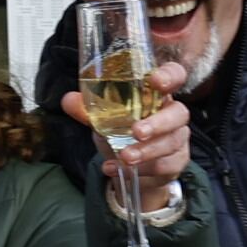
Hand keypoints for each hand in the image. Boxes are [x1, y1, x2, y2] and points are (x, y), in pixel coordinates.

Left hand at [57, 65, 193, 218]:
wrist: (132, 169)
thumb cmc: (122, 133)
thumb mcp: (103, 120)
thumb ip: (88, 110)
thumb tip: (68, 100)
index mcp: (156, 95)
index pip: (174, 75)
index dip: (170, 75)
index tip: (156, 80)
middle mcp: (173, 114)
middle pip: (178, 113)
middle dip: (158, 123)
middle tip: (136, 132)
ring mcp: (178, 139)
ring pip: (171, 143)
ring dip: (146, 152)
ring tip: (124, 158)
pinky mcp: (177, 162)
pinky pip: (165, 166)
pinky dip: (141, 171)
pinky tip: (119, 170)